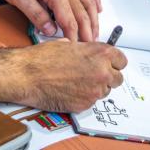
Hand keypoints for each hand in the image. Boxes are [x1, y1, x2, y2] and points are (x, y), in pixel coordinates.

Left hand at [0, 0, 101, 41]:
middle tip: (89, 48)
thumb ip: (35, 15)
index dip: (74, 38)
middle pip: (83, 14)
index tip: (75, 51)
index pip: (70, 21)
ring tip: (95, 35)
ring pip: (88, 2)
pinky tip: (98, 7)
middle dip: (88, 33)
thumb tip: (50, 31)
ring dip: (94, 20)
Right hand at [0, 41, 126, 112]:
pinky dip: (84, 98)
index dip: (114, 63)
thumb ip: (87, 50)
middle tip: (94, 75)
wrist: (28, 75)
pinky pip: (91, 102)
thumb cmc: (44, 58)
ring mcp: (94, 91)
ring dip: (96, 88)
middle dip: (108, 77)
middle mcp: (102, 72)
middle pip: (118, 79)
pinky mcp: (84, 105)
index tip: (109, 64)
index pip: (122, 61)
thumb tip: (90, 54)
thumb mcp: (70, 44)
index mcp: (101, 53)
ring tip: (77, 82)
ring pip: (105, 92)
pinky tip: (70, 91)